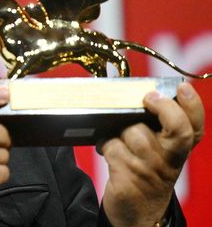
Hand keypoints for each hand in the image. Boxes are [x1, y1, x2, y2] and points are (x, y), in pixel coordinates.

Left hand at [100, 82, 204, 226]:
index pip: (195, 126)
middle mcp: (170, 160)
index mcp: (179, 150)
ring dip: (119, 130)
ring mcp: (150, 171)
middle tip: (149, 97)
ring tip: (117, 136)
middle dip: (165, 108)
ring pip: (134, 133)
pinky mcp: (128, 180)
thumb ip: (155, 125)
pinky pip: (112, 148)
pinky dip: (105, 144)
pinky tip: (106, 149)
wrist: (137, 213)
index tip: (182, 88)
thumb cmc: (145, 170)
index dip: (193, 105)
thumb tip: (136, 91)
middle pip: (178, 130)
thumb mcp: (158, 151)